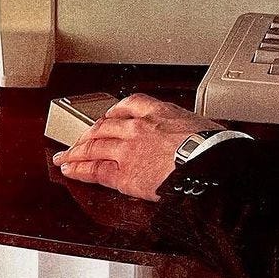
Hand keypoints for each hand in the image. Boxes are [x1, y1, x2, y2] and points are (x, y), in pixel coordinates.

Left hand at [52, 93, 221, 201]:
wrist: (208, 165)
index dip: (115, 111)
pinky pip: (95, 170)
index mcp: (159, 111)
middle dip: (88, 133)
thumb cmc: (213, 148)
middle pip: (104, 126)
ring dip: (76, 152)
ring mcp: (128, 149)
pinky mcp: (123, 174)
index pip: (130, 104)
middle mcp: (138, 126)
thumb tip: (201, 135)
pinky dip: (80, 170)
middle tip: (77, 139)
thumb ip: (189, 129)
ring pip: (94, 147)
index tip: (108, 116)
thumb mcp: (202, 126)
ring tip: (65, 156)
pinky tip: (71, 170)